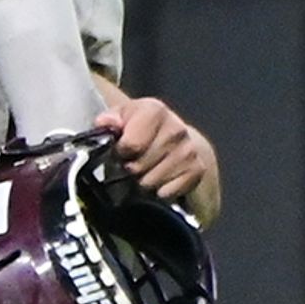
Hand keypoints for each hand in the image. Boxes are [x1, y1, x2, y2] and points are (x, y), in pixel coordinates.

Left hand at [100, 95, 217, 219]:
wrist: (170, 139)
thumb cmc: (136, 130)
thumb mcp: (117, 120)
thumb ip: (108, 121)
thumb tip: (107, 123)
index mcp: (154, 110)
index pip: (131, 144)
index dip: (120, 152)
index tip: (121, 150)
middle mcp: (177, 128)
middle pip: (139, 166)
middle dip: (130, 168)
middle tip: (131, 162)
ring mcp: (189, 150)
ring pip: (151, 182)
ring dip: (142, 181)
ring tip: (144, 170)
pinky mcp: (198, 170)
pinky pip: (167, 193)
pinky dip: (158, 192)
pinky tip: (158, 179)